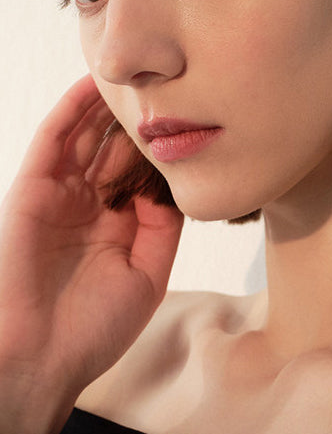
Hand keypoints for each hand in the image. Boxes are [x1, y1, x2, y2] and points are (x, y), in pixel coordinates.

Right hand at [0, 75, 183, 433]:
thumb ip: (163, 226)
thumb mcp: (148, 273)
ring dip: (109, 104)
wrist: (43, 360)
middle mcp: (88, 202)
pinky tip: (95, 84)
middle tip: (172, 84)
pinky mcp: (32, 190)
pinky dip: (72, 110)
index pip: (142, 171)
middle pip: (117, 146)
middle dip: (142, 118)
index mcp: (115, 222)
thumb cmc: (95, 328)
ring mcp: (60, 194)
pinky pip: (53, 140)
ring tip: (138, 72)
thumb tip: (177, 184)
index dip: (165, 146)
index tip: (196, 115)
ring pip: (86, 135)